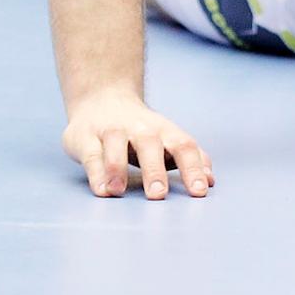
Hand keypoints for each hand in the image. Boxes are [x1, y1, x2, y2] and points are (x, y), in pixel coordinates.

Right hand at [61, 89, 213, 199]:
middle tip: (158, 195)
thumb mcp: (168, 139)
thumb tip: (210, 181)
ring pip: (115, 144)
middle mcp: (140, 128)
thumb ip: (191, 159)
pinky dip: (95, 171)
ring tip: (119, 191)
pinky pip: (90, 153)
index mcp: (165, 131)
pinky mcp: (84, 137)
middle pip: (149, 144)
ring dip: (117, 167)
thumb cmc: (142, 130)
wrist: (102, 99)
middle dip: (154, 169)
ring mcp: (111, 130)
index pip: (184, 146)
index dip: (193, 168)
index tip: (199, 192)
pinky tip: (101, 189)